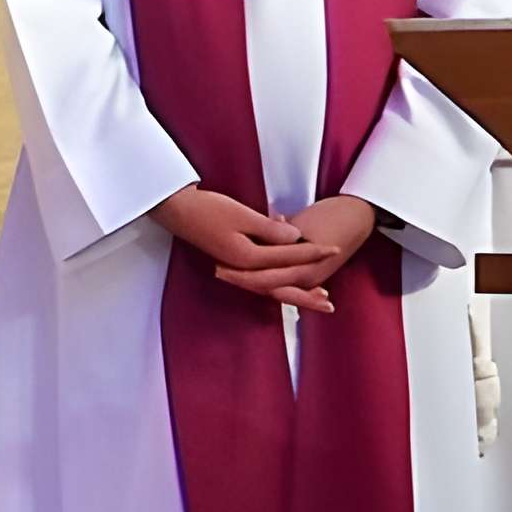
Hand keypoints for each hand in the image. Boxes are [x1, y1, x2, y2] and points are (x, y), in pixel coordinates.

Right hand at [156, 185, 342, 312]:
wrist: (177, 209)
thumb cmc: (207, 208)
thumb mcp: (241, 215)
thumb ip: (270, 230)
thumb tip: (296, 238)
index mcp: (245, 259)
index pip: (287, 260)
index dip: (313, 253)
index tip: (335, 249)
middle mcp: (241, 269)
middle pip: (280, 287)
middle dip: (306, 295)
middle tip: (330, 303)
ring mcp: (236, 268)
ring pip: (271, 286)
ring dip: (295, 293)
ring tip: (318, 297)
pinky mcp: (234, 263)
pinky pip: (262, 277)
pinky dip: (280, 280)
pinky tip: (294, 279)